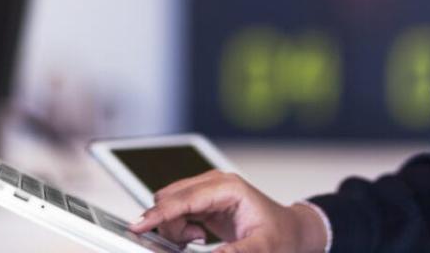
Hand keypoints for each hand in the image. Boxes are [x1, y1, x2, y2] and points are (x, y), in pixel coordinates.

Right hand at [128, 170, 326, 252]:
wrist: (291, 231)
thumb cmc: (282, 236)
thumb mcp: (264, 249)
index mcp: (228, 188)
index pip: (183, 198)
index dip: (159, 213)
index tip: (138, 226)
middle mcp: (214, 183)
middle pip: (170, 199)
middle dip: (169, 225)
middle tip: (191, 243)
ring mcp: (208, 190)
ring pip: (170, 206)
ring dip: (175, 228)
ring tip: (199, 240)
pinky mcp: (204, 201)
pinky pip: (177, 212)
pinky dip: (180, 228)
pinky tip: (198, 237)